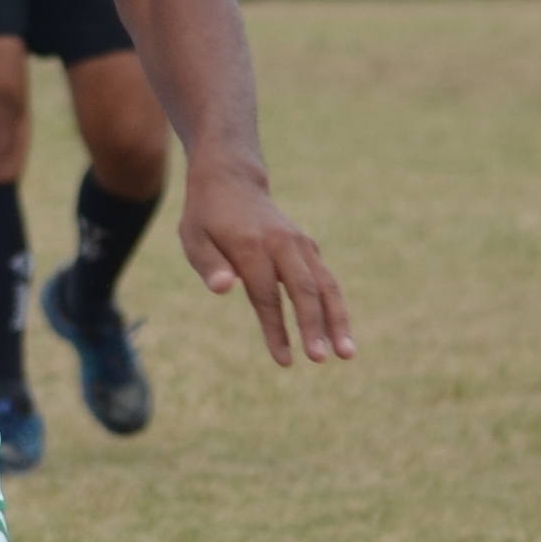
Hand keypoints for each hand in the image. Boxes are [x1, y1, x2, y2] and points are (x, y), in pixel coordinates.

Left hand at [178, 162, 352, 367]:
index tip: (284, 360)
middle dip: (315, 326)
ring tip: (347, 354)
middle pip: (305, 290)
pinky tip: (340, 334)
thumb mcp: (193, 238)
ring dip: (338, 320)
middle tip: (321, 359)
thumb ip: (209, 264)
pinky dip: (335, 306)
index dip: (276, 330)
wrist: (232, 181)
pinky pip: (326, 279)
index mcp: (251, 245)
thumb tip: (222, 289)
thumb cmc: (206, 217)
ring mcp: (300, 244)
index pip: (266, 296)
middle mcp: (282, 244)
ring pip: (326, 284)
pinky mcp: (308, 247)